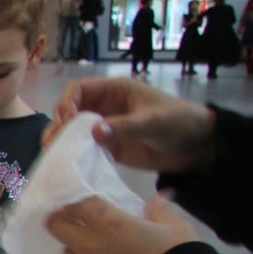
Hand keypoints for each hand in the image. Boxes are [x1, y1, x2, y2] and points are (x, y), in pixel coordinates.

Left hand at [45, 194, 195, 253]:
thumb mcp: (175, 228)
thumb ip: (159, 210)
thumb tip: (158, 198)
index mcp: (108, 223)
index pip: (74, 203)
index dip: (74, 200)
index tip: (79, 203)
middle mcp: (89, 246)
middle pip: (55, 225)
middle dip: (61, 221)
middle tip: (74, 223)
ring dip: (77, 250)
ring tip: (97, 253)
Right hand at [46, 78, 215, 173]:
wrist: (199, 148)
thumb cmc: (179, 123)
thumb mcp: (154, 122)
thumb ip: (124, 127)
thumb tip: (93, 133)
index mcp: (115, 91)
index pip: (78, 90)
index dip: (67, 103)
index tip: (67, 122)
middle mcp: (105, 107)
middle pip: (69, 110)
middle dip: (59, 123)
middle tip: (55, 142)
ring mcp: (106, 128)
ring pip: (73, 130)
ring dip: (61, 140)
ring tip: (53, 152)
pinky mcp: (109, 148)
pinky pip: (84, 148)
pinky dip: (73, 154)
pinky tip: (66, 163)